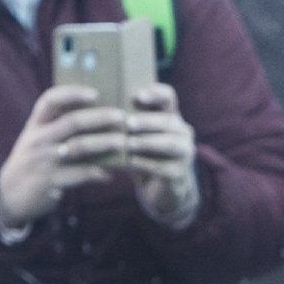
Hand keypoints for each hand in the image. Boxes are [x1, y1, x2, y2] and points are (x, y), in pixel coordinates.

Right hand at [0, 85, 129, 230]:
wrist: (9, 196)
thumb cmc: (31, 162)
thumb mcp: (36, 140)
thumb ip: (56, 127)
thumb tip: (95, 113)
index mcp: (35, 126)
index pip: (50, 100)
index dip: (72, 93)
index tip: (95, 93)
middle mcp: (38, 140)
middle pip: (72, 122)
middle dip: (100, 118)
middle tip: (121, 117)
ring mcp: (43, 161)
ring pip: (79, 147)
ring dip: (104, 143)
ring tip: (123, 143)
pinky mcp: (50, 182)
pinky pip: (80, 174)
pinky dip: (98, 173)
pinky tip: (111, 173)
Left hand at [117, 84, 202, 228]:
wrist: (160, 191)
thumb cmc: (144, 158)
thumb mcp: (138, 138)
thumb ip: (128, 123)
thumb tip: (98, 111)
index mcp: (170, 117)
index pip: (168, 96)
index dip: (155, 93)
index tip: (137, 96)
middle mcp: (182, 132)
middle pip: (169, 120)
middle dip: (147, 121)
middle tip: (128, 123)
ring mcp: (185, 153)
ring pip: (169, 143)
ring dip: (147, 142)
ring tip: (129, 143)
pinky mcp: (180, 173)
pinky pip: (164, 166)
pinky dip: (147, 164)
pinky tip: (132, 162)